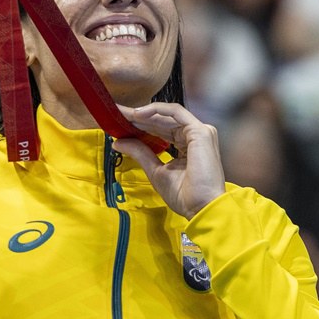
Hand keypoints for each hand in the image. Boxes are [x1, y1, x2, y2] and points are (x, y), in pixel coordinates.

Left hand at [113, 103, 224, 218]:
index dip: (141, 125)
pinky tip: (138, 114)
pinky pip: (176, 113)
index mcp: (187, 146)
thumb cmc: (184, 196)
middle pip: (163, 121)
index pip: (161, 130)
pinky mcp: (200, 131)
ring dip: (145, 113)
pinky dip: (156, 110)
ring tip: (124, 114)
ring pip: (168, 115)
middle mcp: (194, 136)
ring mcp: (200, 132)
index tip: (121, 122)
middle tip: (117, 113)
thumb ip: (140, 153)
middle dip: (139, 117)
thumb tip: (119, 142)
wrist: (200, 208)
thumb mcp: (155, 170)